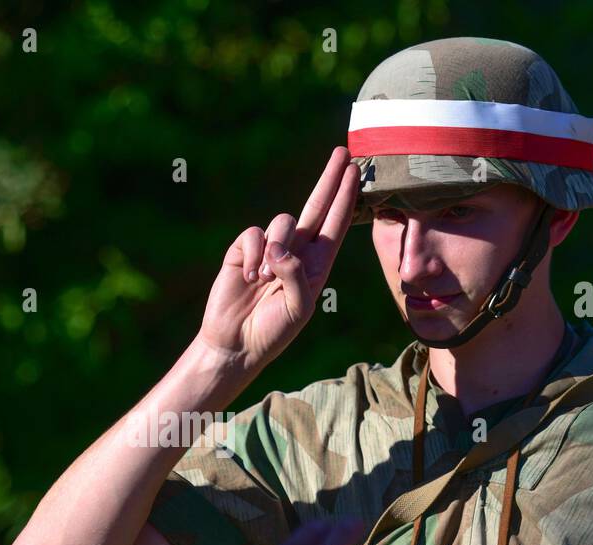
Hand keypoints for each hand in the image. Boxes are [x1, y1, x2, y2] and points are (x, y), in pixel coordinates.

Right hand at [196, 147, 359, 372]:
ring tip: (265, 281)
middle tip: (344, 153)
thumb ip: (296, 276)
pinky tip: (249, 278)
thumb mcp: (298, 308)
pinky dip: (253, 255)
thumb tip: (279, 249)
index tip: (356, 172)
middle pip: (316, 206)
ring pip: (283, 222)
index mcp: (317, 265)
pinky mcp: (244, 250)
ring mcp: (269, 249)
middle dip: (330, 180)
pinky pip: (254, 234)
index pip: (335, 224)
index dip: (346, 198)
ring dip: (276, 250)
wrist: (236, 343)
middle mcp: (296, 252)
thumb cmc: (273, 331)